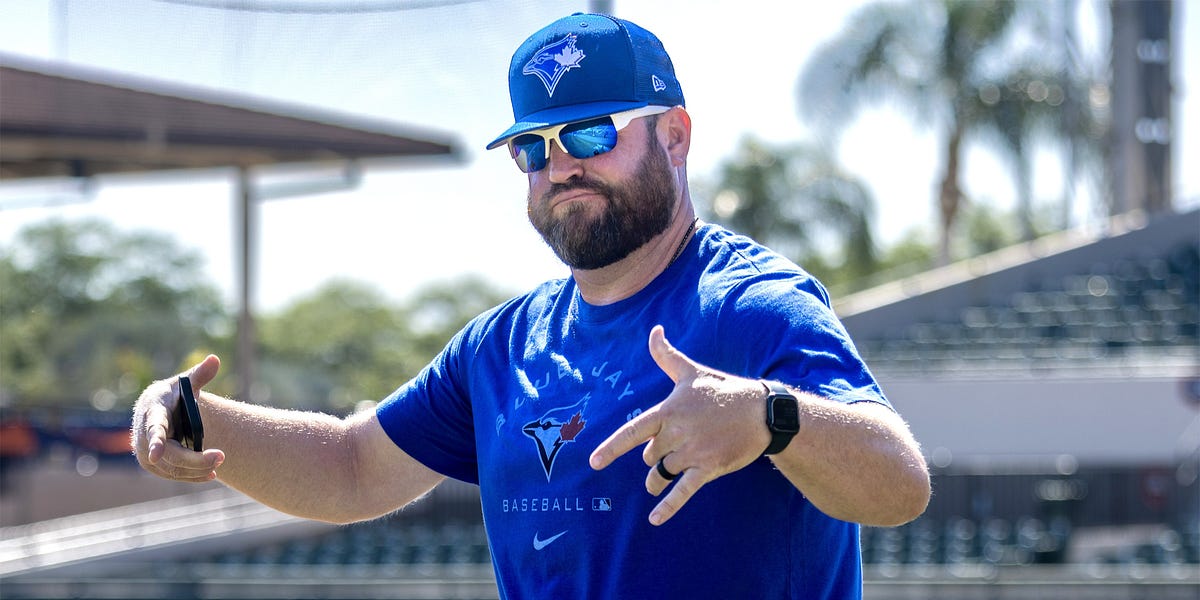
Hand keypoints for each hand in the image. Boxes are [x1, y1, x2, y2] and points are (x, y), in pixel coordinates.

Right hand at [132, 355, 224, 481]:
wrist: (156, 409)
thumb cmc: (174, 394)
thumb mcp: (185, 382)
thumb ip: (200, 374)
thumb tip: (215, 359)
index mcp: (152, 411)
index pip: (153, 428)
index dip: (155, 441)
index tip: (156, 454)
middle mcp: (143, 435)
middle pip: (169, 454)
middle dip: (195, 459)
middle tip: (221, 456)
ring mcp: (146, 452)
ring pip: (172, 468)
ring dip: (196, 469)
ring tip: (219, 462)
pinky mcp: (153, 465)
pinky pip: (173, 475)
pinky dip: (192, 476)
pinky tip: (210, 474)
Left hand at [589, 325, 771, 525]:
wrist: (761, 411)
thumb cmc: (723, 391)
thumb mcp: (692, 372)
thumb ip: (666, 356)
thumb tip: (654, 330)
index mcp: (669, 411)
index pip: (633, 431)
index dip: (612, 448)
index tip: (594, 463)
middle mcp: (677, 433)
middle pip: (651, 456)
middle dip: (655, 457)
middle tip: (671, 450)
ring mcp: (693, 452)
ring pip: (663, 472)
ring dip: (658, 479)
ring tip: (657, 482)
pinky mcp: (709, 468)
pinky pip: (683, 491)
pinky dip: (668, 506)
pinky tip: (654, 519)